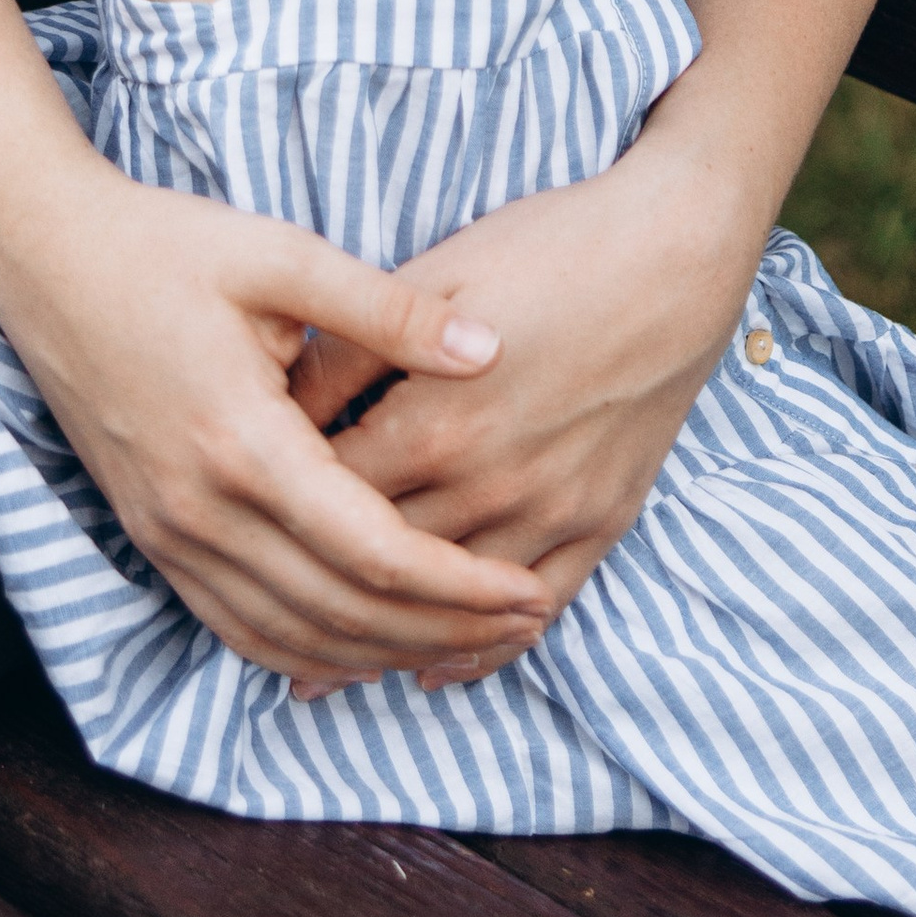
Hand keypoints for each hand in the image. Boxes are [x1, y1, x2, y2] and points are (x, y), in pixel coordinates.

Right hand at [0, 155, 554, 686]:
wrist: (44, 259)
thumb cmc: (165, 246)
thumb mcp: (281, 255)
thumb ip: (388, 308)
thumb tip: (489, 348)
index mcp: (242, 442)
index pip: (372, 550)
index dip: (458, 583)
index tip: (528, 586)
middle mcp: (201, 509)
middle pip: (341, 611)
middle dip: (441, 629)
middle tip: (524, 620)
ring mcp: (168, 534)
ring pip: (290, 636)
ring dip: (383, 653)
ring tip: (466, 644)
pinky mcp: (152, 537)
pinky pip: (236, 627)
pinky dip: (308, 653)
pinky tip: (362, 650)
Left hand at [293, 134, 753, 692]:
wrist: (673, 251)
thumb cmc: (547, 248)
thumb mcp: (434, 276)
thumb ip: (355, 346)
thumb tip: (280, 402)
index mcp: (432, 422)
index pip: (325, 499)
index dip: (277, 513)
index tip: (242, 523)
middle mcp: (487, 484)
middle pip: (378, 567)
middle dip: (315, 592)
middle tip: (259, 613)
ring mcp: (550, 512)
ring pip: (451, 609)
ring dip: (387, 639)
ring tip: (326, 666)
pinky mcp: (602, 521)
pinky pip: (537, 614)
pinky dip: (483, 652)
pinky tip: (435, 668)